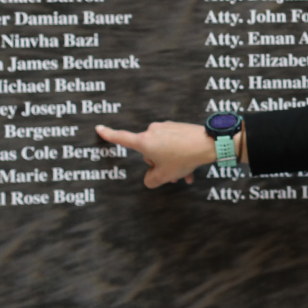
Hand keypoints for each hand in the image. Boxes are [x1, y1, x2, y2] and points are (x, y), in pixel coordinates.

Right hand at [96, 122, 216, 187]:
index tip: (99, 128)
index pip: (122, 138)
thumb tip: (151, 177)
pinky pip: (173, 145)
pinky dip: (179, 156)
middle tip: (172, 174)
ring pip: (163, 150)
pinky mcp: (178, 127)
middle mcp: (153, 131)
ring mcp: (166, 127)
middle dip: (159, 164)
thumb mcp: (164, 175)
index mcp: (144, 141)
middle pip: (149, 152)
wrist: (209, 144)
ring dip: (171, 163)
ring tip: (184, 174)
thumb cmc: (183, 157)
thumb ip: (151, 180)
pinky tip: (191, 170)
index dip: (109, 135)